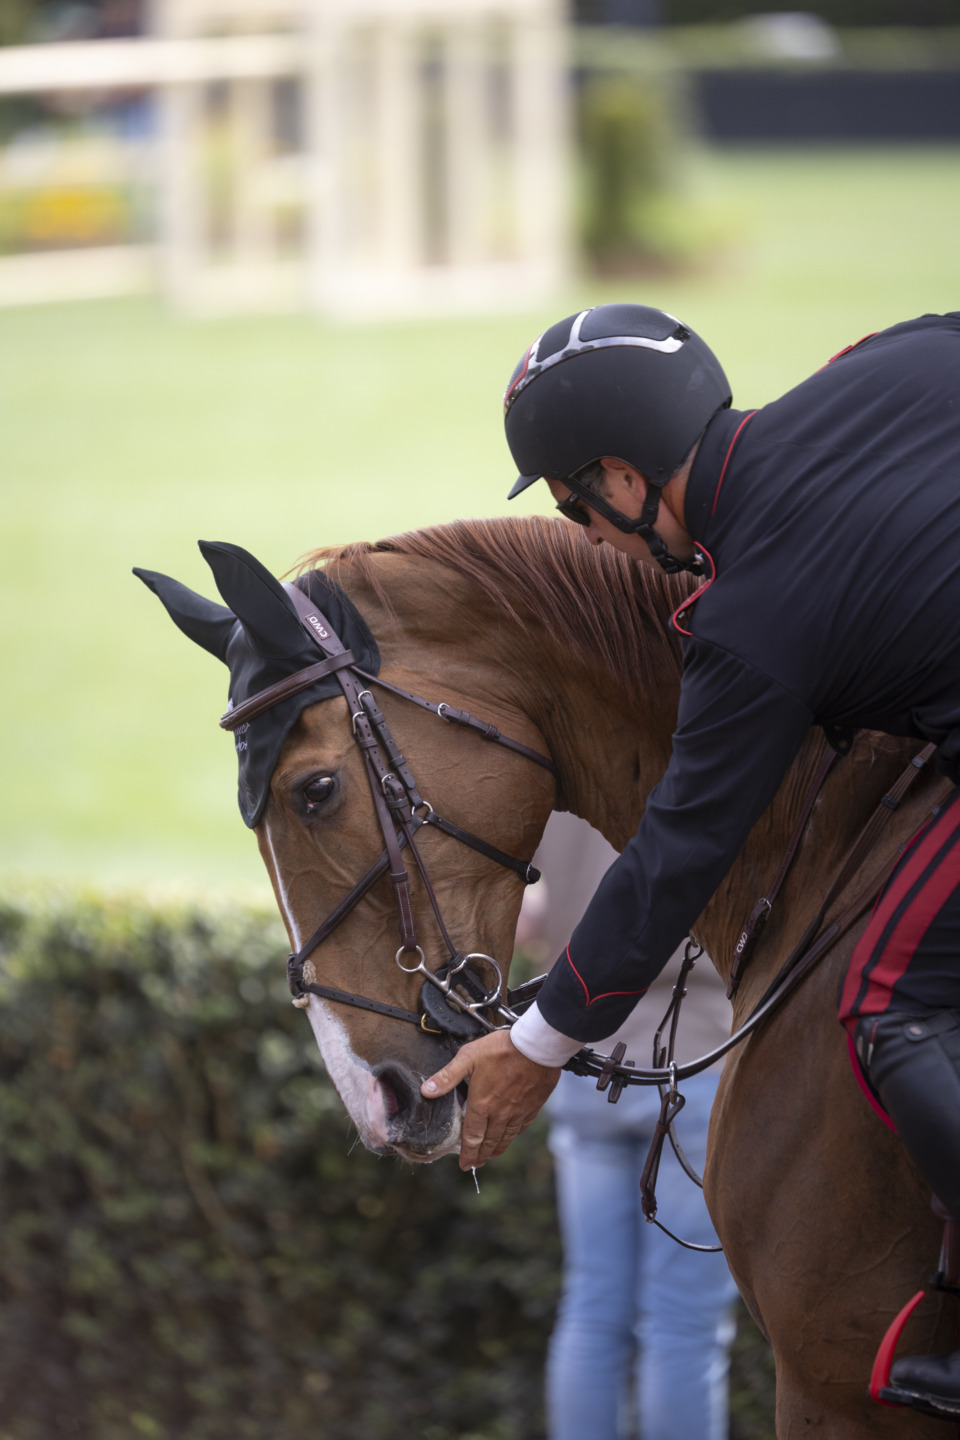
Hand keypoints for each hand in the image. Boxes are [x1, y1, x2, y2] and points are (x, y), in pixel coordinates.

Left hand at [420, 1027, 560, 1169]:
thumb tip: (426, 1090)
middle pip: (489, 1140)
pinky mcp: (533, 1106)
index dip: (467, 1152)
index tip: (464, 1165)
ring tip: (492, 1156)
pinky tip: (511, 1136)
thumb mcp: (469, 1057)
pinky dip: (514, 1135)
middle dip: (481, 1155)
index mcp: (482, 1103)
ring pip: (506, 1136)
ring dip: (497, 1149)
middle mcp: (500, 1113)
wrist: (536, 1046)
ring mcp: (518, 1111)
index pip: (472, 1135)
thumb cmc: (501, 1049)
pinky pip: (522, 1127)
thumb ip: (448, 1076)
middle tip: (476, 1164)